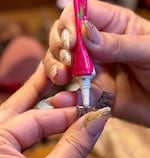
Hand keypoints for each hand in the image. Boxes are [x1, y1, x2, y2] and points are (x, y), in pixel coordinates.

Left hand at [0, 63, 109, 157]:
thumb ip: (73, 147)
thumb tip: (97, 118)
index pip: (38, 117)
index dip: (67, 113)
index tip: (88, 111)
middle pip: (20, 105)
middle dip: (41, 86)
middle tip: (58, 70)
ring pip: (17, 116)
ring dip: (38, 101)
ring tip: (51, 82)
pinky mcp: (1, 154)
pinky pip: (17, 131)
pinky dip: (34, 123)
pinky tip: (44, 114)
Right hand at [44, 1, 149, 125]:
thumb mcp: (147, 50)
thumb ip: (117, 43)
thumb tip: (86, 33)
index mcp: (114, 26)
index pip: (82, 13)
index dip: (70, 23)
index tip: (71, 41)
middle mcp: (98, 47)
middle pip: (66, 38)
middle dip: (60, 48)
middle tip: (66, 61)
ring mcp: (93, 70)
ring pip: (64, 64)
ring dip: (57, 69)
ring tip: (61, 76)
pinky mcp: (92, 91)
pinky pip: (75, 92)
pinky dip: (67, 96)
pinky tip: (63, 99)